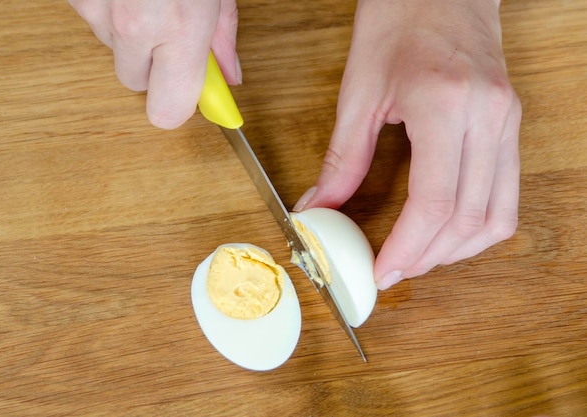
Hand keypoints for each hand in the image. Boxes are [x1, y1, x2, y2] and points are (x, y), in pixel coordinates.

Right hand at [69, 0, 240, 128]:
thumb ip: (222, 36)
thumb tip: (227, 76)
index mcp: (178, 24)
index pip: (168, 111)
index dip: (178, 105)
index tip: (188, 96)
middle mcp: (130, 23)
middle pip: (134, 82)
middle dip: (151, 63)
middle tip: (168, 28)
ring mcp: (95, 6)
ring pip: (111, 47)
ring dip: (127, 32)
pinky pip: (91, 16)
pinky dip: (107, 6)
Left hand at [294, 0, 520, 289]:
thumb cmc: (398, 18)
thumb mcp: (359, 90)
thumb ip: (342, 158)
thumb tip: (319, 207)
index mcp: (446, 105)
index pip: (434, 203)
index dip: (405, 249)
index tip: (381, 271)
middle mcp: (489, 118)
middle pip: (469, 219)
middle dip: (428, 257)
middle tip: (394, 270)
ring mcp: (508, 122)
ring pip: (498, 216)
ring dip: (458, 250)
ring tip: (418, 257)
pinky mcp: (511, 125)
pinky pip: (507, 195)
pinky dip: (478, 226)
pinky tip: (447, 231)